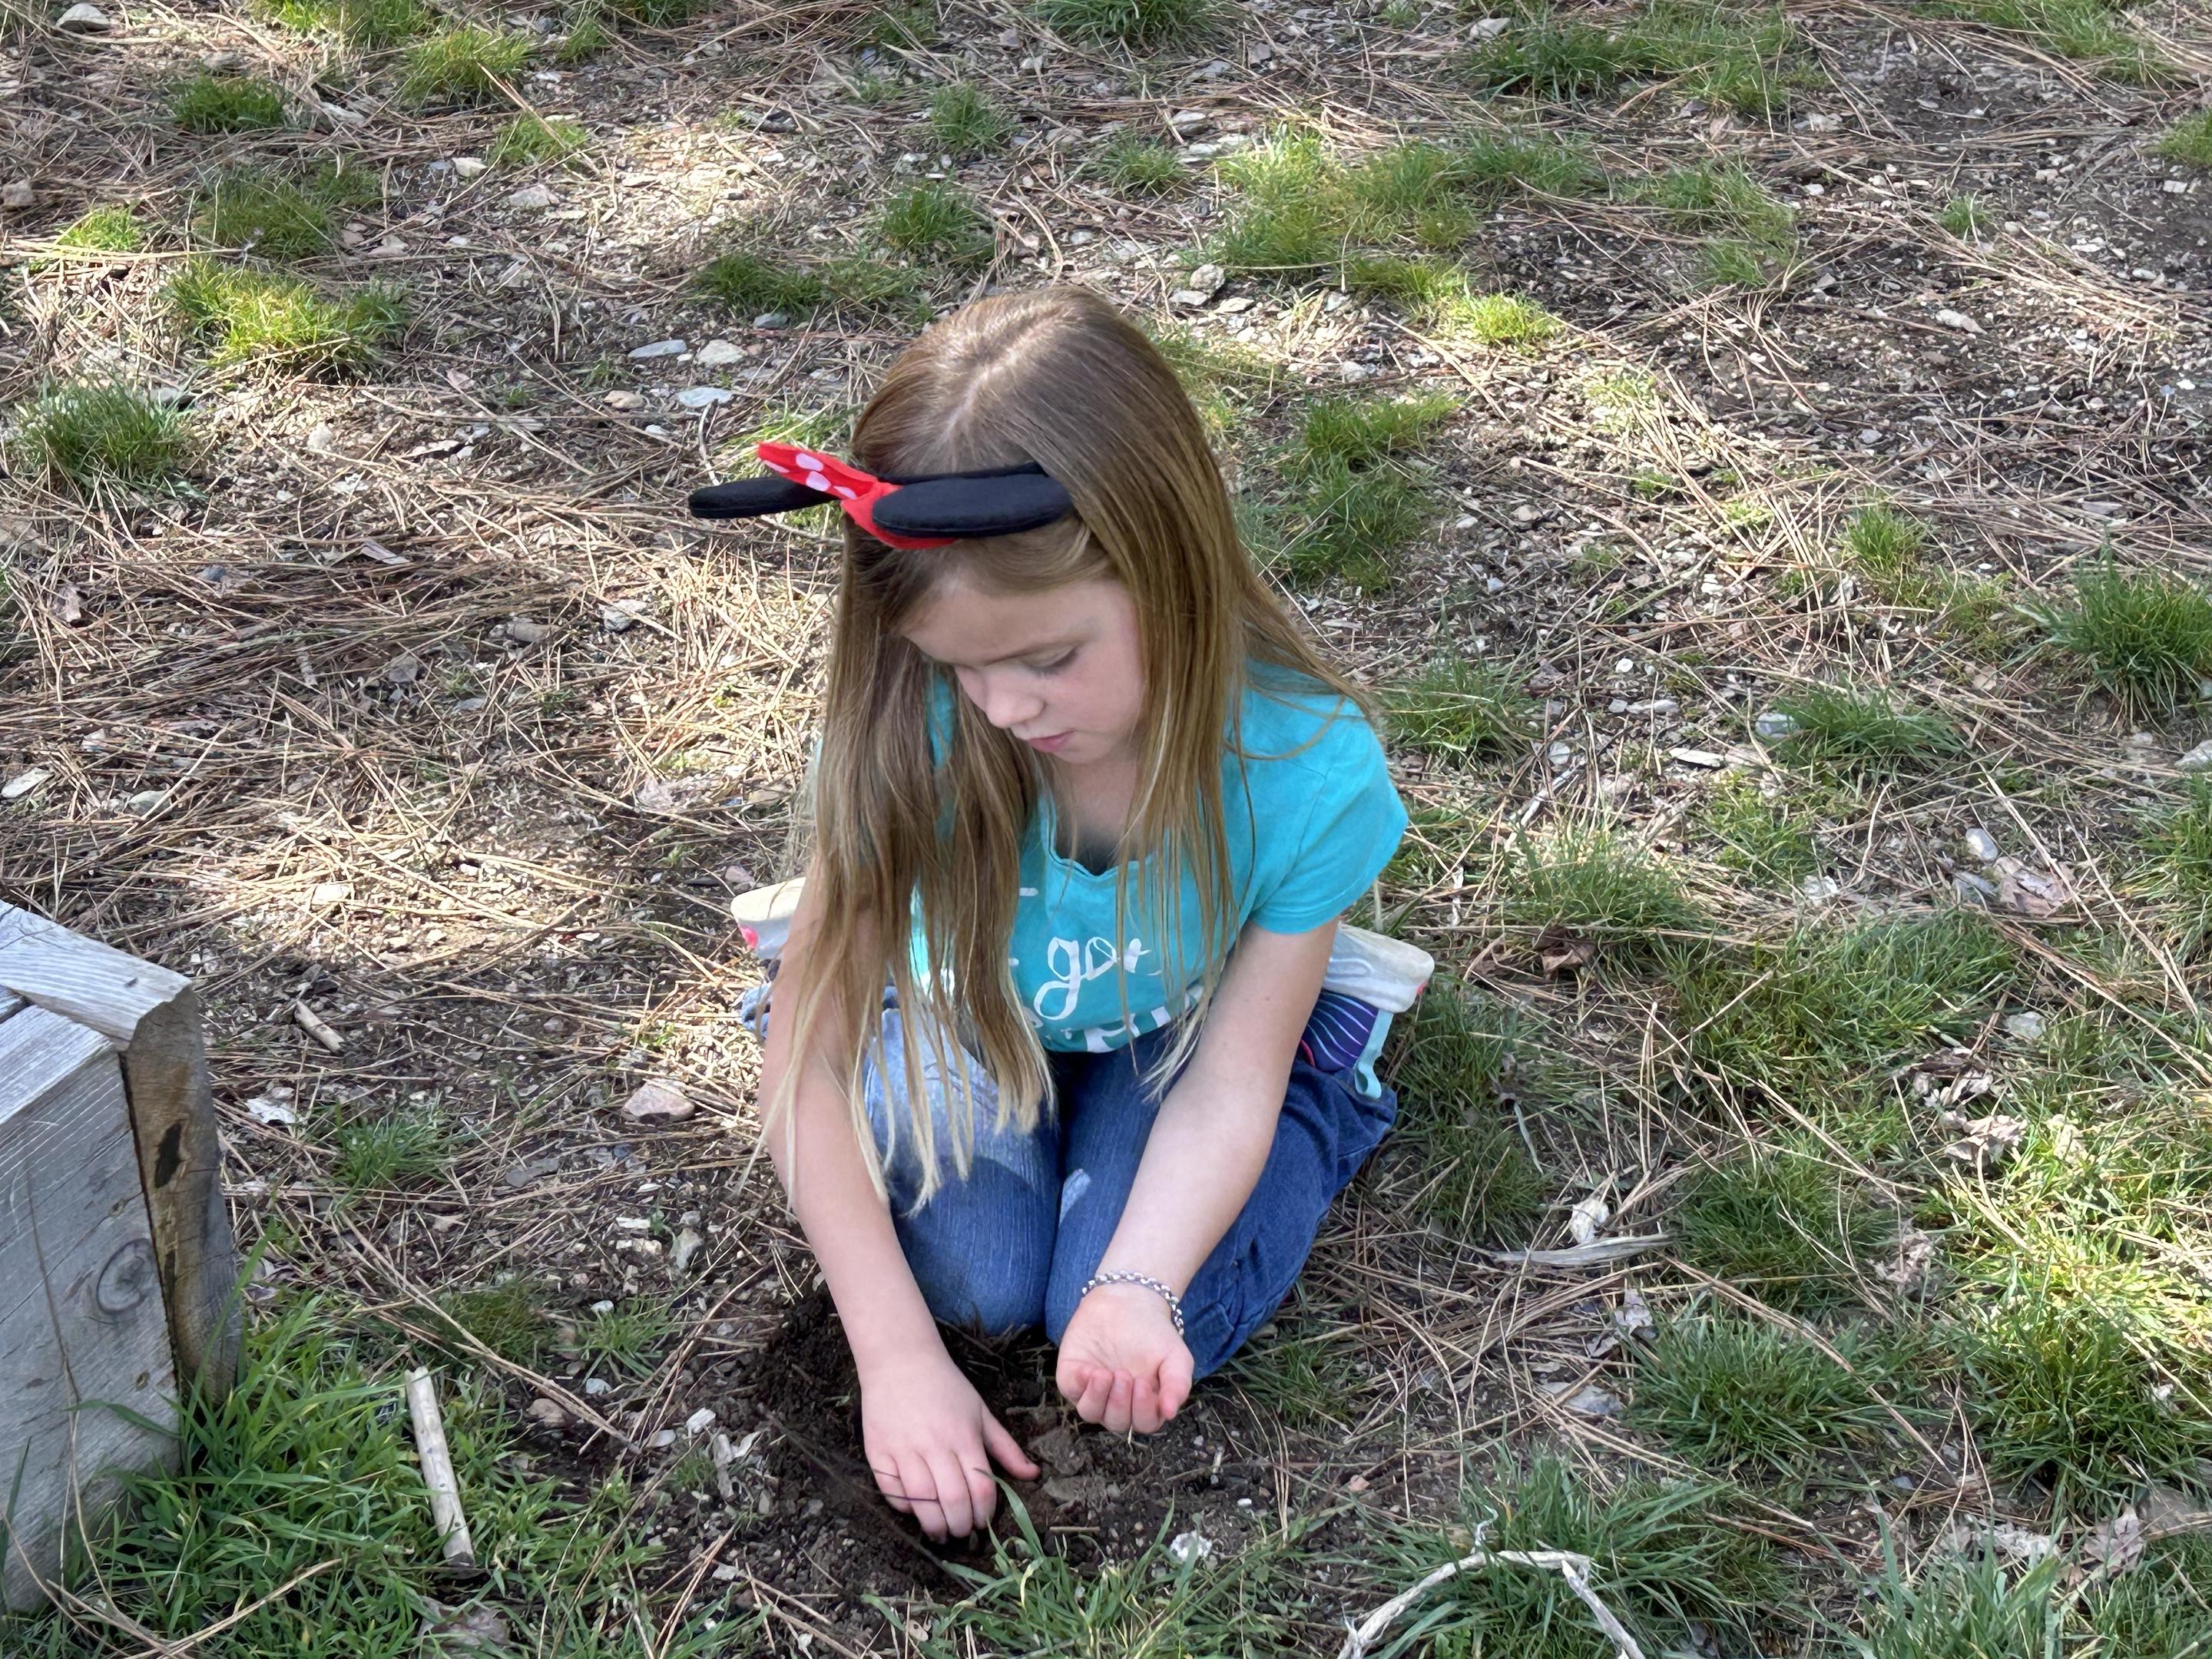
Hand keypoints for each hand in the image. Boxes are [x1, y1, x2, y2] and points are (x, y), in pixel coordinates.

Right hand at [858, 1344, 1037, 1540]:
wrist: (900, 1359)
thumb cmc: (945, 1386)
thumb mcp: (981, 1412)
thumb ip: (1006, 1447)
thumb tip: (1033, 1475)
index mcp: (964, 1435)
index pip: (980, 1487)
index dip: (984, 1514)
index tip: (983, 1524)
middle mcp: (934, 1444)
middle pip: (952, 1500)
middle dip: (961, 1526)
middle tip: (962, 1534)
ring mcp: (903, 1448)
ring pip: (921, 1501)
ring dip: (933, 1525)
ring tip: (941, 1532)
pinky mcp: (877, 1451)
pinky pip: (892, 1490)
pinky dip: (904, 1507)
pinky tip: (916, 1510)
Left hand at [1056, 1282, 1194, 1434]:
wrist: (1130, 1301)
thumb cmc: (1155, 1333)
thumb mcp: (1176, 1357)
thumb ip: (1178, 1384)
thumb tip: (1170, 1413)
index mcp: (1144, 1404)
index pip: (1144, 1423)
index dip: (1142, 1410)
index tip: (1143, 1383)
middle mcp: (1117, 1402)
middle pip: (1116, 1422)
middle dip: (1119, 1403)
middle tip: (1124, 1375)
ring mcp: (1093, 1390)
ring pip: (1090, 1412)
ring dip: (1097, 1398)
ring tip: (1105, 1374)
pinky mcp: (1072, 1375)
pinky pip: (1071, 1390)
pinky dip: (1079, 1383)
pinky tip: (1089, 1369)